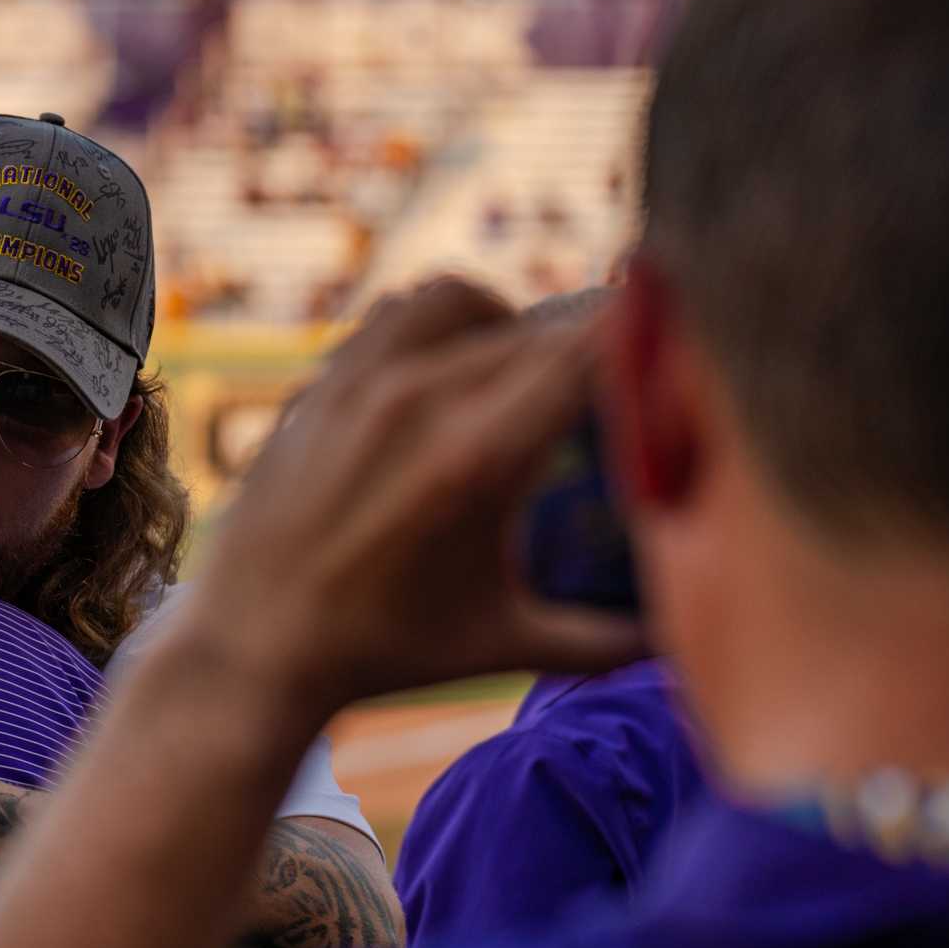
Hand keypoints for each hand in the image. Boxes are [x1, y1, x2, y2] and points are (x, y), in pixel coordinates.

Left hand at [195, 277, 644, 711]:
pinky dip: (439, 323)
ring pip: (463, 298)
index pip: (588, 351)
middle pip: (538, 325)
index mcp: (480, 458)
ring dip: (508, 316)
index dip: (642, 337)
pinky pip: (396, 313)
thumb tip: (694, 639)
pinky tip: (454, 365)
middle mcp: (420, 401)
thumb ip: (607, 639)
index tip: (679, 347)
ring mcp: (361, 382)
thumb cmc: (386, 650)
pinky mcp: (321, 381)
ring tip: (525, 365)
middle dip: (592, 340)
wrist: (254, 643)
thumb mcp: (504, 642)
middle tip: (625, 369)